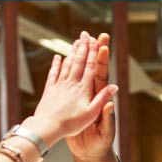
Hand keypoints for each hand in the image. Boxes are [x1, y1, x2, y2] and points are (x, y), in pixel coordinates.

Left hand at [26, 32, 117, 146]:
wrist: (47, 127)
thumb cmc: (71, 124)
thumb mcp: (91, 114)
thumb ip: (102, 98)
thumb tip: (114, 86)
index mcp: (83, 89)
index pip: (90, 67)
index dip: (93, 52)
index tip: (95, 41)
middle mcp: (71, 84)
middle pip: (79, 62)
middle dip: (83, 47)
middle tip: (86, 34)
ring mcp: (59, 85)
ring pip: (67, 65)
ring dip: (72, 52)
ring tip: (76, 42)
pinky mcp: (49, 90)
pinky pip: (53, 74)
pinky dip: (56, 64)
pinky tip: (58, 57)